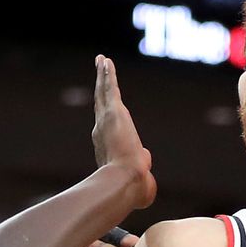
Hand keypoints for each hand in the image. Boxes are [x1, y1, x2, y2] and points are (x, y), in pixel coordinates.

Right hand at [92, 55, 156, 209]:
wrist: (126, 181)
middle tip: (99, 73)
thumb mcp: (139, 172)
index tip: (106, 105)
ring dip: (102, 75)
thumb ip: (141, 162)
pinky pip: (110, 88)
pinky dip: (107, 74)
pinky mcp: (113, 112)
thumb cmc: (133, 185)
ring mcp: (105, 120)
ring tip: (102, 60)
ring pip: (103, 92)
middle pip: (100, 103)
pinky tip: (105, 61)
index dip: (105, 114)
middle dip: (100, 87)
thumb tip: (146, 157)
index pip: (106, 125)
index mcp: (106, 145)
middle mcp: (100, 130)